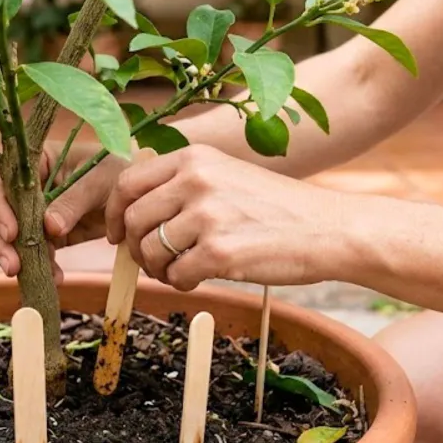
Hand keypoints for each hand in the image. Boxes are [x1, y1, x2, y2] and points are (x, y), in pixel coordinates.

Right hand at [0, 141, 126, 279]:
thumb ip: (73, 201)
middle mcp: (27, 185)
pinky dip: (39, 267)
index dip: (0, 207)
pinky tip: (53, 278)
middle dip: (0, 240)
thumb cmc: (117, 173)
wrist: (137, 194)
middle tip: (12, 264)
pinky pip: (34, 252)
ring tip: (22, 275)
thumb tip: (49, 228)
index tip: (12, 232)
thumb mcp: (98, 181)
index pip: (4, 182)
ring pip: (9, 235)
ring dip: (14, 256)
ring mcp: (34, 211)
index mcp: (35, 162)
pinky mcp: (47, 234)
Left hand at [105, 145, 349, 290]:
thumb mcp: (226, 176)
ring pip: (149, 251)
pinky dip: (181, 284)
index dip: (113, 214)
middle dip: (136, 248)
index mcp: (194, 158)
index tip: (115, 234)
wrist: (329, 228)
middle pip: (132, 220)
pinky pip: (175, 275)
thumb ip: (182, 186)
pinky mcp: (219, 252)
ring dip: (158, 269)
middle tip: (154, 262)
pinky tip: (200, 278)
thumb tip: (131, 215)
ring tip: (180, 271)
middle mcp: (196, 180)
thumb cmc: (276, 208)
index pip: (127, 183)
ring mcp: (207, 216)